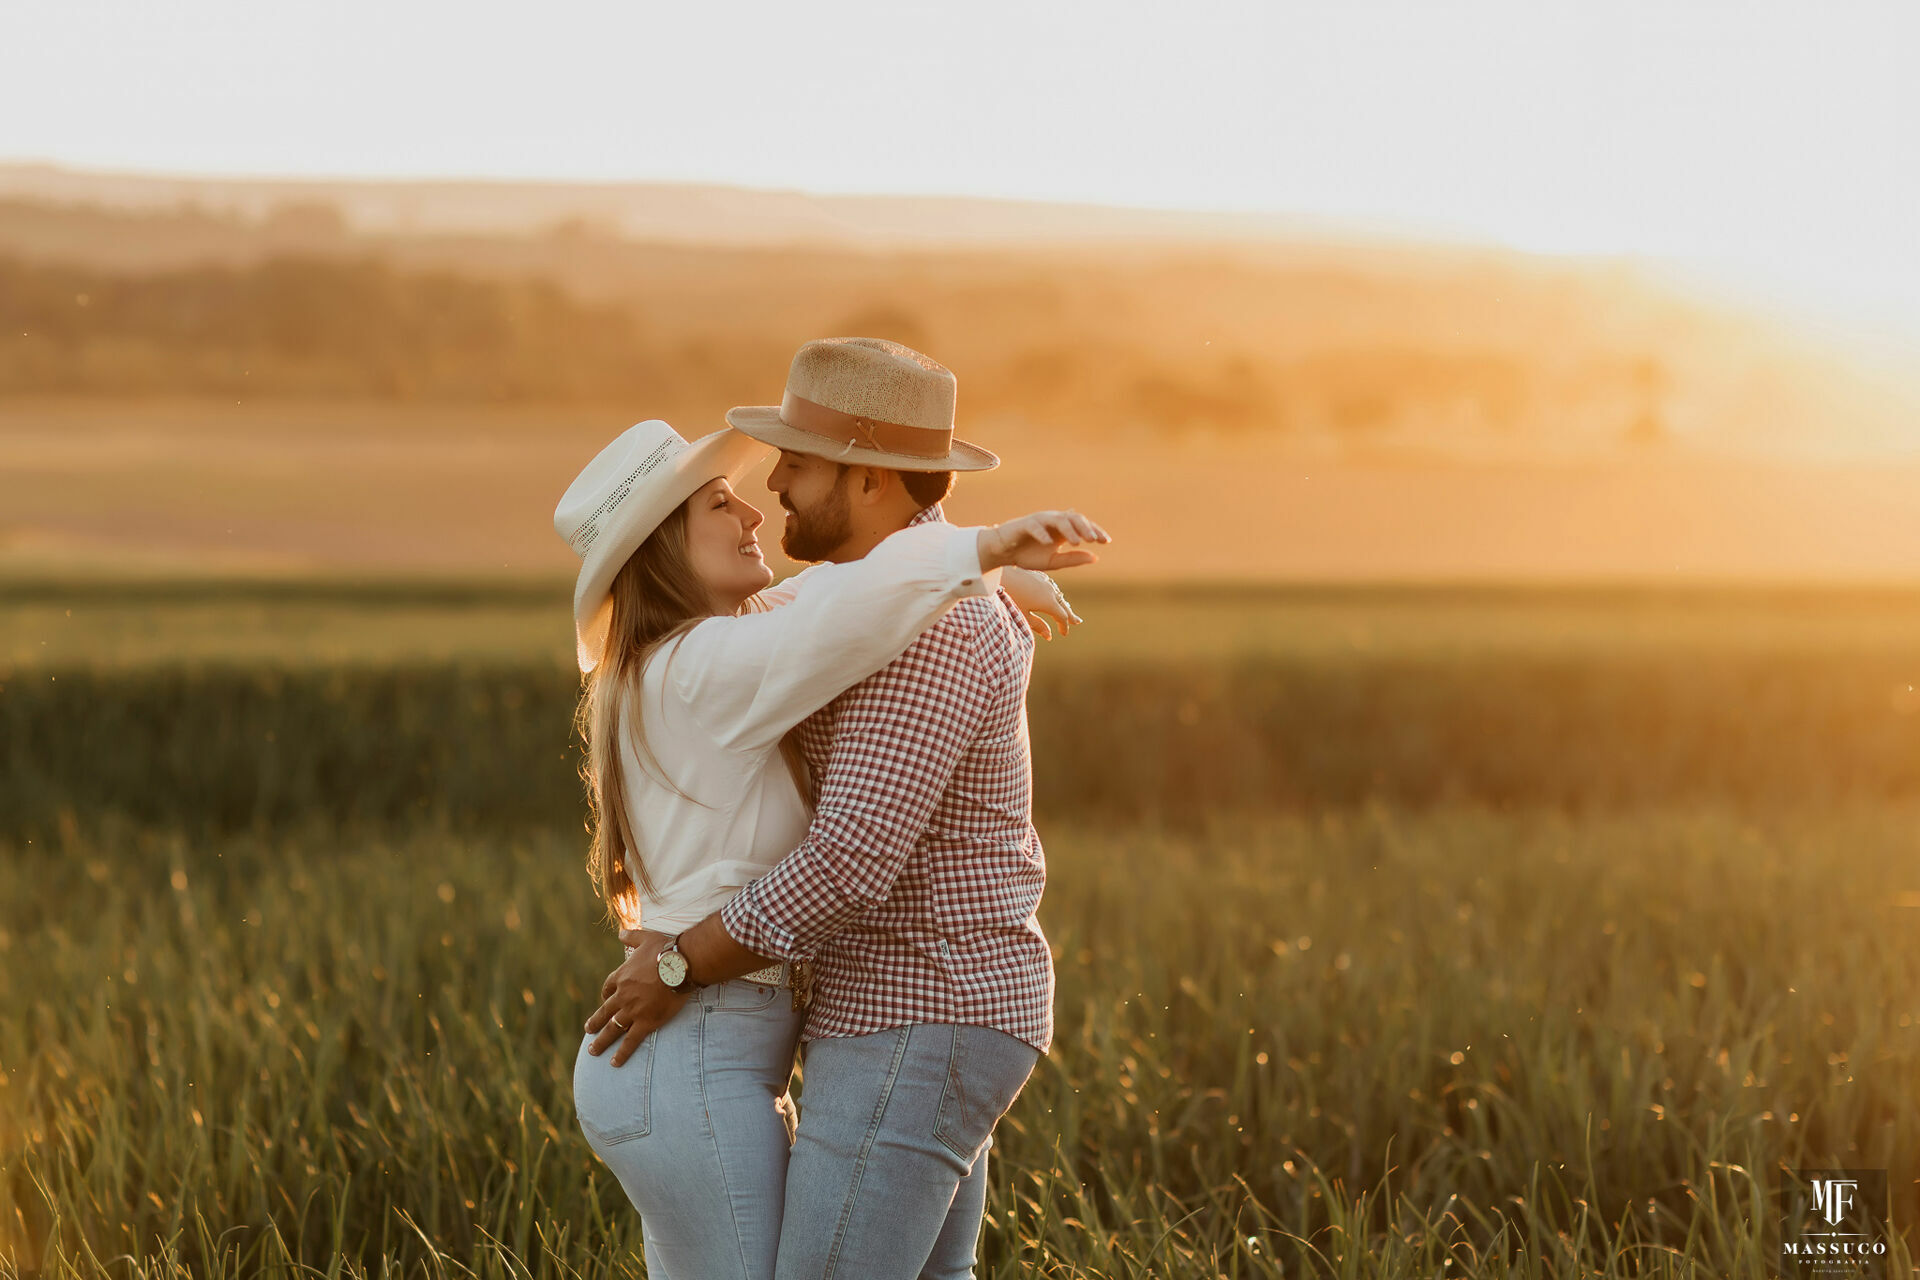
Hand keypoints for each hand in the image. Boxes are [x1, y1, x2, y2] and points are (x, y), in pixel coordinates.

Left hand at [585, 930, 685, 1065]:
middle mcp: (622, 996)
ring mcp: (632, 1011)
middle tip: (588, 1030)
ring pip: (612, 1029)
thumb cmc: (665, 950)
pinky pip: (630, 1041)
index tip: (605, 1000)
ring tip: (593, 1051)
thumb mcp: (645, 938)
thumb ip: (631, 936)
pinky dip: (622, 1053)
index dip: (606, 995)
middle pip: (604, 1011)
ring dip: (601, 1041)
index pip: (608, 989)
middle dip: (595, 1022)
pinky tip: (614, 1063)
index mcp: (622, 977)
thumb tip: (620, 933)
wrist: (680, 965)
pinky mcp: (646, 1022)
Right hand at [979, 510, 1110, 573]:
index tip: (1106, 541)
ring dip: (1068, 529)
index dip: (1095, 531)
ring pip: (1058, 520)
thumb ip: (1072, 559)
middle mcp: (1053, 522)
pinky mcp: (1024, 524)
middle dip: (1085, 528)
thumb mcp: (1053, 562)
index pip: (1082, 526)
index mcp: (1062, 530)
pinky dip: (1042, 533)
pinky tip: (1049, 542)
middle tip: (1093, 540)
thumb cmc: (1028, 555)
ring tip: (1076, 542)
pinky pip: (1035, 526)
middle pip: (1074, 518)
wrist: (1003, 553)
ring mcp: (1039, 521)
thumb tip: (1095, 557)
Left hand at [999, 566, 1082, 639]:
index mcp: (1049, 603)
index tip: (1064, 634)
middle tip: (1077, 622)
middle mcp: (1051, 591)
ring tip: (1066, 610)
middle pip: (1064, 606)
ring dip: (1063, 604)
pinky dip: (1055, 594)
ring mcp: (1046, 581)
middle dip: (1070, 615)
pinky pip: (1051, 586)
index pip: (1062, 617)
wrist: (1000, 574)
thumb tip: (1049, 636)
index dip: (1064, 627)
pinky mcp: (1039, 575)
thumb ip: (1037, 626)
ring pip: (1058, 595)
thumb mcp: (1023, 615)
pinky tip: (1052, 595)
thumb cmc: (1010, 597)